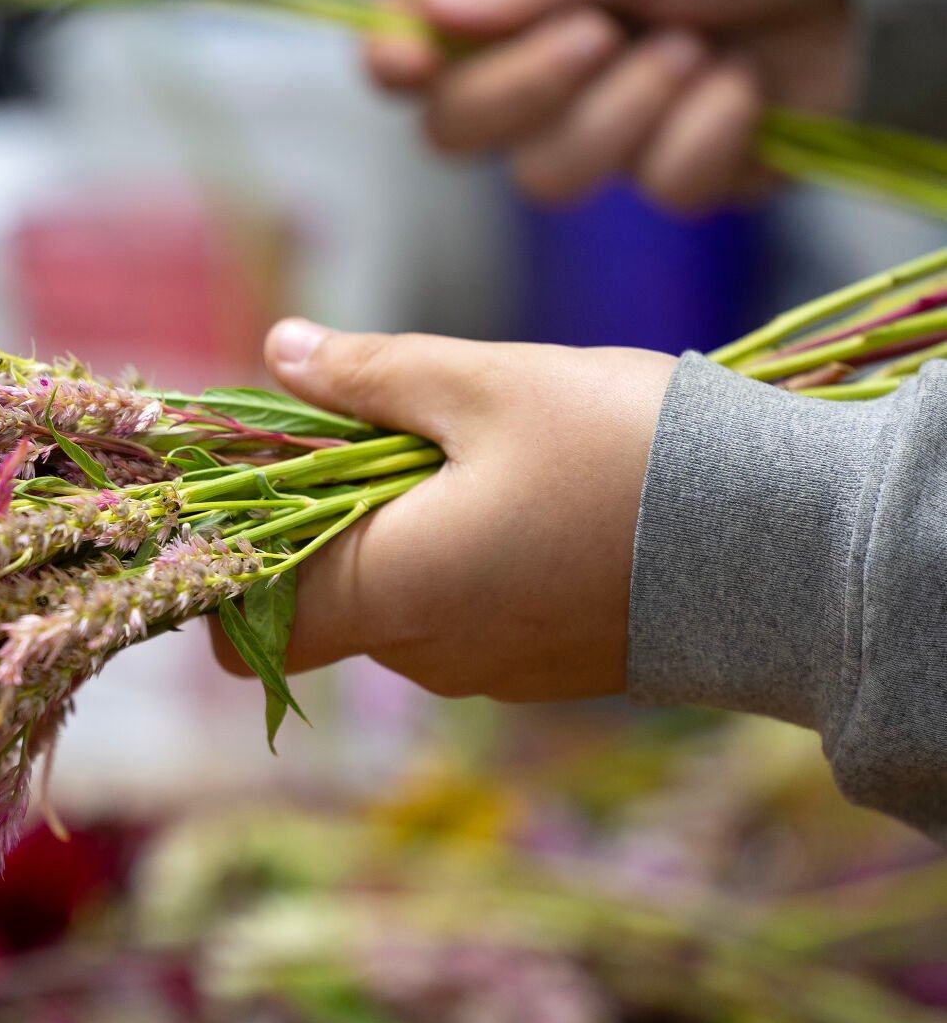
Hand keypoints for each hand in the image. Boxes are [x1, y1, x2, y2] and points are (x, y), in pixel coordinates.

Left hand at [216, 320, 675, 701]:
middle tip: (383, 429)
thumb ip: (369, 375)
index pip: (250, 628)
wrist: (791, 545)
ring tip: (476, 451)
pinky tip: (528, 496)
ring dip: (406, 531)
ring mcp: (488, 670)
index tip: (254, 491)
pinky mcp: (545, 669)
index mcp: (388, 592)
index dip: (232, 564)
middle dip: (331, 518)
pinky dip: (467, 560)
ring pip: (400, 601)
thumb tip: (280, 352)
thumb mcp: (487, 385)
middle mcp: (425, 653)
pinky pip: (466, 614)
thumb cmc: (627, 455)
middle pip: (326, 599)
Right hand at [367, 0, 852, 212]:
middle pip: (457, 134)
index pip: (408, 46)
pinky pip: (655, 192)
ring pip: (551, 179)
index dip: (393, 62)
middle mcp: (544, 66)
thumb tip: (422, 13)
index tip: (408, 64)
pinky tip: (746, 88)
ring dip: (632, 111)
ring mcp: (608, 127)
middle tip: (603, 31)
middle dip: (528, 91)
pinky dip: (707, 135)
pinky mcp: (679, 172)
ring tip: (702, 49)